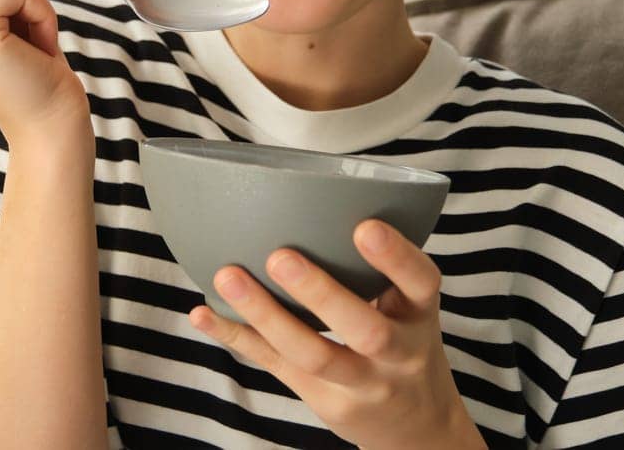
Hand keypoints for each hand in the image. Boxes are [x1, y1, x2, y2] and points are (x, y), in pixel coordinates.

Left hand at [188, 220, 484, 449]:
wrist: (418, 426)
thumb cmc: (403, 342)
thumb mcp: (409, 307)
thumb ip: (374, 267)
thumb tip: (311, 196)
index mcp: (419, 314)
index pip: (421, 283)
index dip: (396, 257)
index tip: (364, 226)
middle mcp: (398, 353)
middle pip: (365, 330)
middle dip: (321, 294)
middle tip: (280, 256)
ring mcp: (362, 383)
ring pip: (313, 355)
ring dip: (266, 315)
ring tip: (228, 277)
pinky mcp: (325, 401)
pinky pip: (276, 366)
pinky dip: (236, 337)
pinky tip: (203, 313)